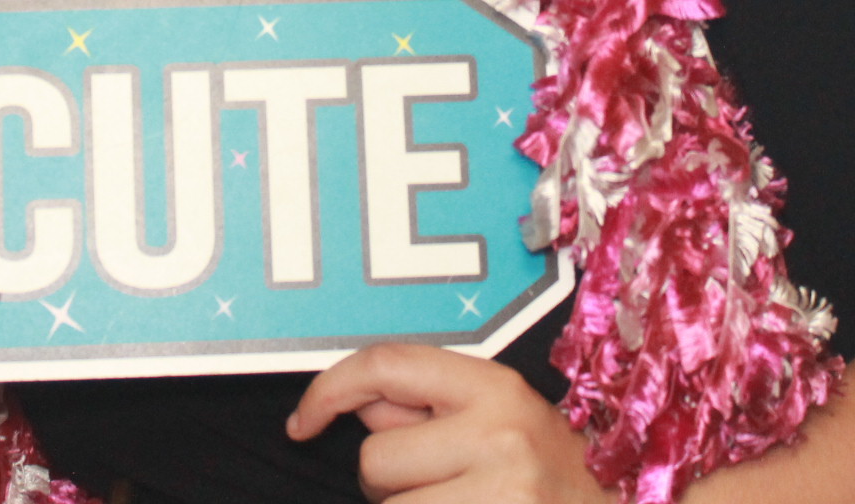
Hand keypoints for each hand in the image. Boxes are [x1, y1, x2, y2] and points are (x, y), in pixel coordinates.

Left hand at [288, 344, 615, 503]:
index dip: (328, 390)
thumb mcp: (504, 422)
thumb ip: (430, 408)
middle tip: (443, 490)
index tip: (301, 423)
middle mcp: (500, 433)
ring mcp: (503, 492)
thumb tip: (351, 404)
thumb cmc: (554, 479)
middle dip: (390, 484)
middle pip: (375, 460)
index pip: (387, 364)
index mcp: (496, 388)